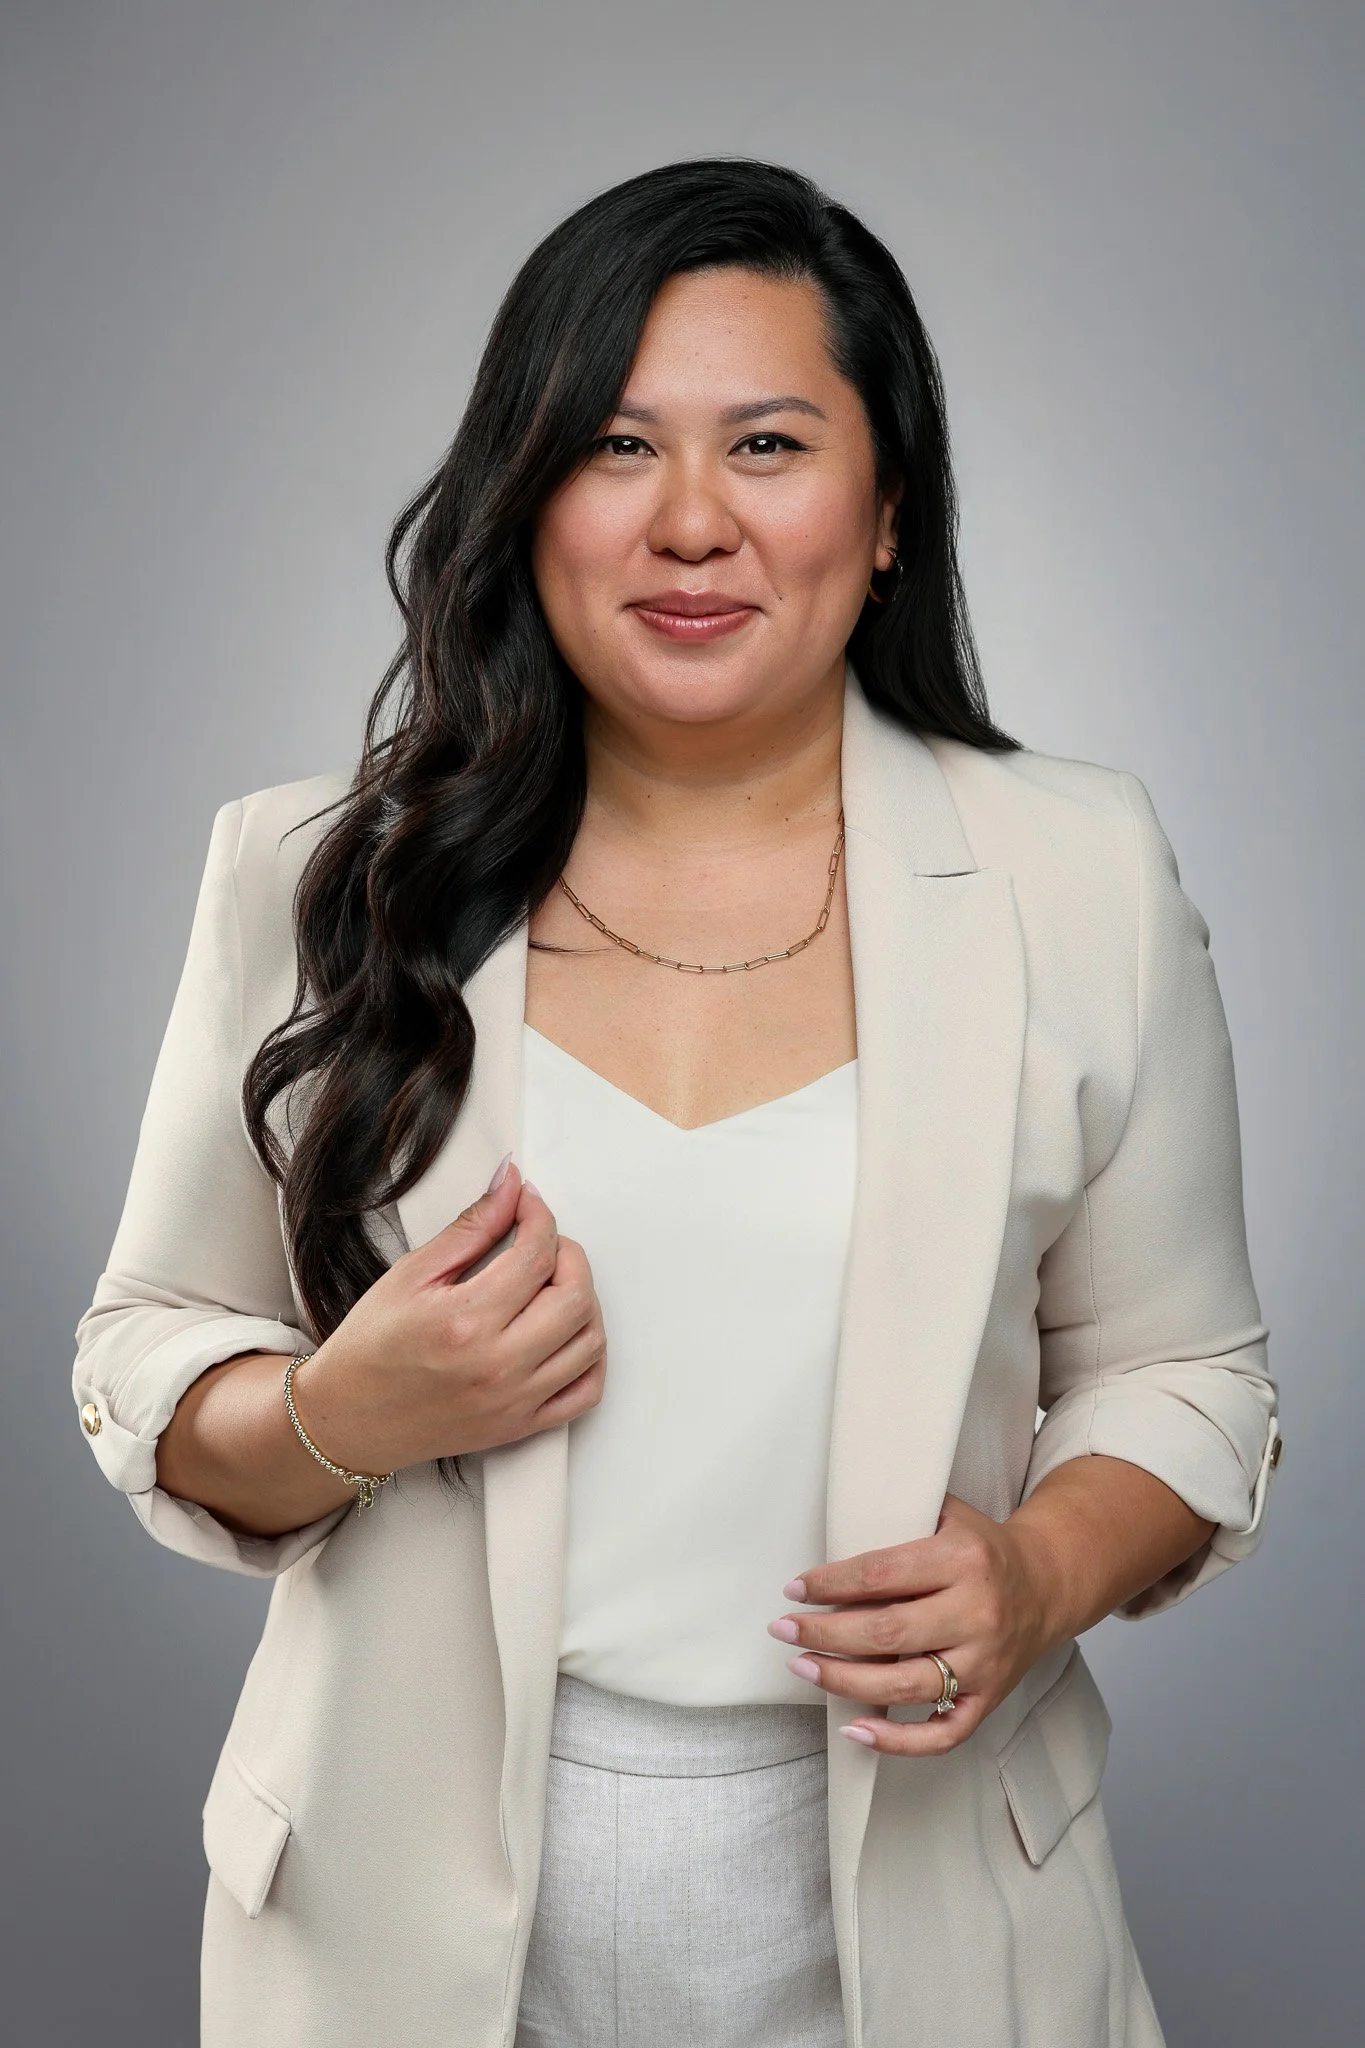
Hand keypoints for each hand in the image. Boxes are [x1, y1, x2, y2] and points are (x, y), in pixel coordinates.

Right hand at [290, 1160, 606, 1473]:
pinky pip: (587, 1392)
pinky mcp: (521, 1426)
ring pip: (590, 1341)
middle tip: (543, 1243)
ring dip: (584, 1300)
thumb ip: (470, 1227)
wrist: (347, 1419)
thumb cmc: (370, 1350)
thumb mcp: (410, 1275)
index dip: (540, 1217)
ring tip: (553, 1285)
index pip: (536, 1255)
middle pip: (575, 1296)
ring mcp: (514, 1401)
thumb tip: (510, 1186)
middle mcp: (497, 1365)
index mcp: (465, 1322)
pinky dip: (591, 1357)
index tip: (528, 1205)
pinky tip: (566, 1333)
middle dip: (569, 1254)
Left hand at [767, 1493, 1061, 1754]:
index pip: (882, 1574)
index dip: (831, 1583)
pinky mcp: (989, 1699)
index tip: (794, 1589)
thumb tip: (835, 1522)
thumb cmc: (983, 1548)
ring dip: (844, 1682)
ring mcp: (984, 1663)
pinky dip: (897, 1741)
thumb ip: (900, 1514)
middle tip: (783, 1629)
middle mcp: (976, 1613)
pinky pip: (942, 1734)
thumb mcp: (949, 1514)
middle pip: (886, 1633)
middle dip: (825, 1633)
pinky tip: (856, 1729)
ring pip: (904, 1686)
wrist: (1049, 1583)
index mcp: (963, 1560)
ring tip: (803, 1666)